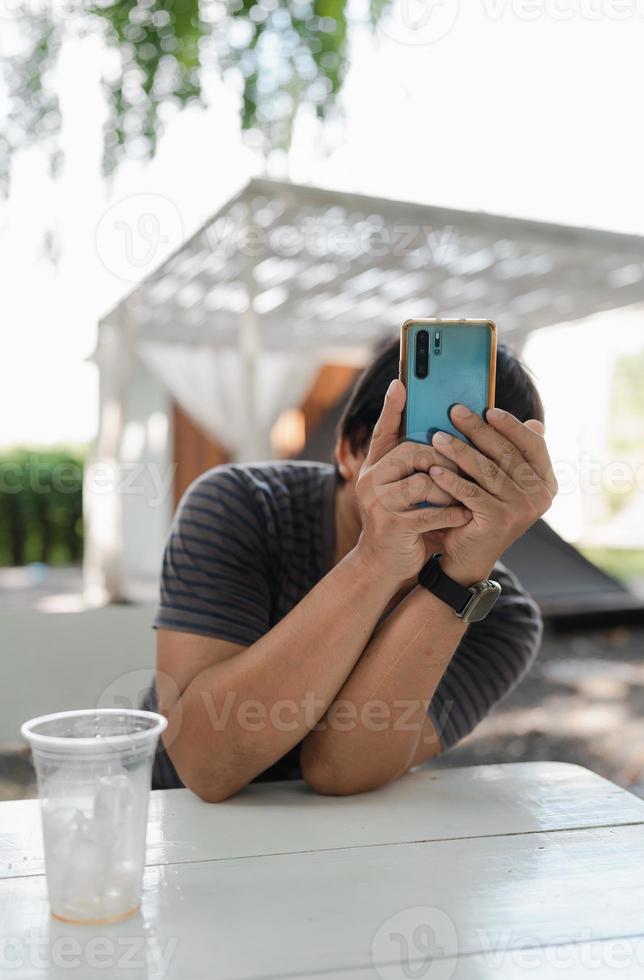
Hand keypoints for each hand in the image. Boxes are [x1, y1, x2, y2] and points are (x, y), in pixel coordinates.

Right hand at [354, 380, 472, 586]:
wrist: (383, 566)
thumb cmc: (404, 524)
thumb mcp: (408, 491)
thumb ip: (422, 467)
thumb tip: (453, 436)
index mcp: (375, 467)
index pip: (382, 431)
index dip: (391, 408)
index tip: (400, 383)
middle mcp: (371, 480)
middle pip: (412, 452)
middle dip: (445, 458)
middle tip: (468, 464)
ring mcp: (378, 503)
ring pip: (423, 482)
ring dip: (451, 488)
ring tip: (467, 495)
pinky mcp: (391, 526)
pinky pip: (429, 512)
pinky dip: (452, 513)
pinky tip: (467, 515)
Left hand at [428, 404, 557, 585]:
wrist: (468, 558)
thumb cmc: (481, 512)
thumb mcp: (501, 482)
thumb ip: (513, 455)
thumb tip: (535, 421)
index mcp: (546, 482)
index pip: (533, 444)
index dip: (511, 425)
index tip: (488, 409)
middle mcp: (540, 496)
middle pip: (506, 453)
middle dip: (478, 430)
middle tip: (455, 412)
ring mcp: (522, 509)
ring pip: (486, 470)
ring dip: (459, 450)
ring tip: (436, 437)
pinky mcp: (499, 520)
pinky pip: (470, 492)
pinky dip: (450, 479)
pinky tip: (433, 469)